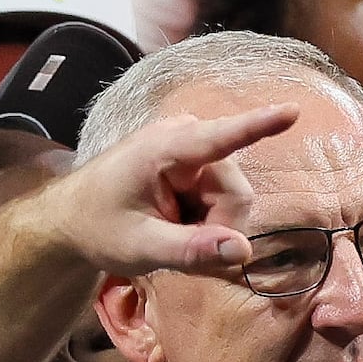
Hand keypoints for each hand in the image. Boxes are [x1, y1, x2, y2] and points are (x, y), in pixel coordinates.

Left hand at [46, 101, 300, 279]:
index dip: (259, 125)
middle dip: (218, 228)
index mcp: (163, 150)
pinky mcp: (196, 162)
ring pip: (233, 200)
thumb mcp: (140, 247)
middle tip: (180, 251)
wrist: (70, 219)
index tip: (292, 111)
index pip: (219, 138)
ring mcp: (191, 149)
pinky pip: (223, 199)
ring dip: (211, 227)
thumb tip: (242, 251)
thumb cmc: (97, 228)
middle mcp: (184, 138)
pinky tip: (178, 227)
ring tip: (172, 236)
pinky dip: (206, 222)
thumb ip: (190, 250)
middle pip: (236, 193)